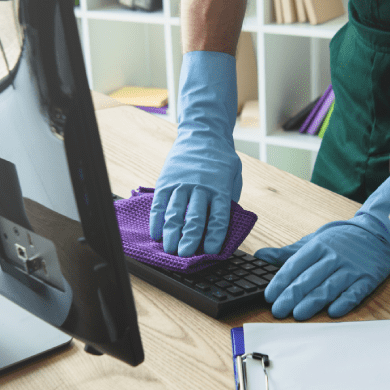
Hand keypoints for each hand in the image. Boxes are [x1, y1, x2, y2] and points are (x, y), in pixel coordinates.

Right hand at [149, 51, 241, 257]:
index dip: (214, 236)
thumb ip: (228, 200)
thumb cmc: (221, 160)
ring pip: (175, 212)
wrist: (203, 133)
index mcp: (220, 189)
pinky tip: (156, 233)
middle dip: (189, 239)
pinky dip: (157, 220)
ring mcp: (181, 184)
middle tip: (185, 256)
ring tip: (169, 249)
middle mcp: (200, 187)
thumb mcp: (233, 177)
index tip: (210, 252)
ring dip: (171, 233)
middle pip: (194, 217)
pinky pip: (160, 203)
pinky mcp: (166, 181)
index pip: (218, 217)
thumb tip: (222, 226)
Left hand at [255, 177, 389, 319]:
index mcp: (318, 247)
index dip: (281, 281)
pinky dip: (344, 302)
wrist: (377, 233)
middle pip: (309, 278)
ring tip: (298, 314)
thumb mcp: (313, 241)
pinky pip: (354, 292)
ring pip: (329, 287)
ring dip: (313, 302)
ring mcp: (351, 268)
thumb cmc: (340, 240)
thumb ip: (288, 253)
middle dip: (292, 296)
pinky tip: (333, 312)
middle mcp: (333, 257)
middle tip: (278, 310)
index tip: (269, 295)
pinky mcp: (367, 279)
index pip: (295, 265)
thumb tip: (261, 256)